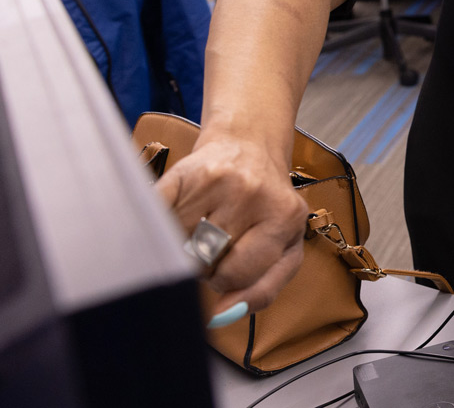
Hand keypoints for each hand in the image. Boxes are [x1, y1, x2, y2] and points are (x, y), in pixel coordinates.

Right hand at [156, 134, 307, 321]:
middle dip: (204, 267)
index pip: (239, 276)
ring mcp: (218, 180)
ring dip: (182, 248)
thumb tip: (222, 317)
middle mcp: (253, 194)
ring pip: (180, 245)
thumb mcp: (284, 246)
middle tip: (213, 249)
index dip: (225, 282)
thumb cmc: (268, 205)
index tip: (223, 273)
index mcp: (285, 217)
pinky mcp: (185, 171)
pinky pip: (158, 216)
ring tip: (199, 230)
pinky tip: (172, 221)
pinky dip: (158, 228)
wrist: (250, 145)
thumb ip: (264, 288)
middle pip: (206, 262)